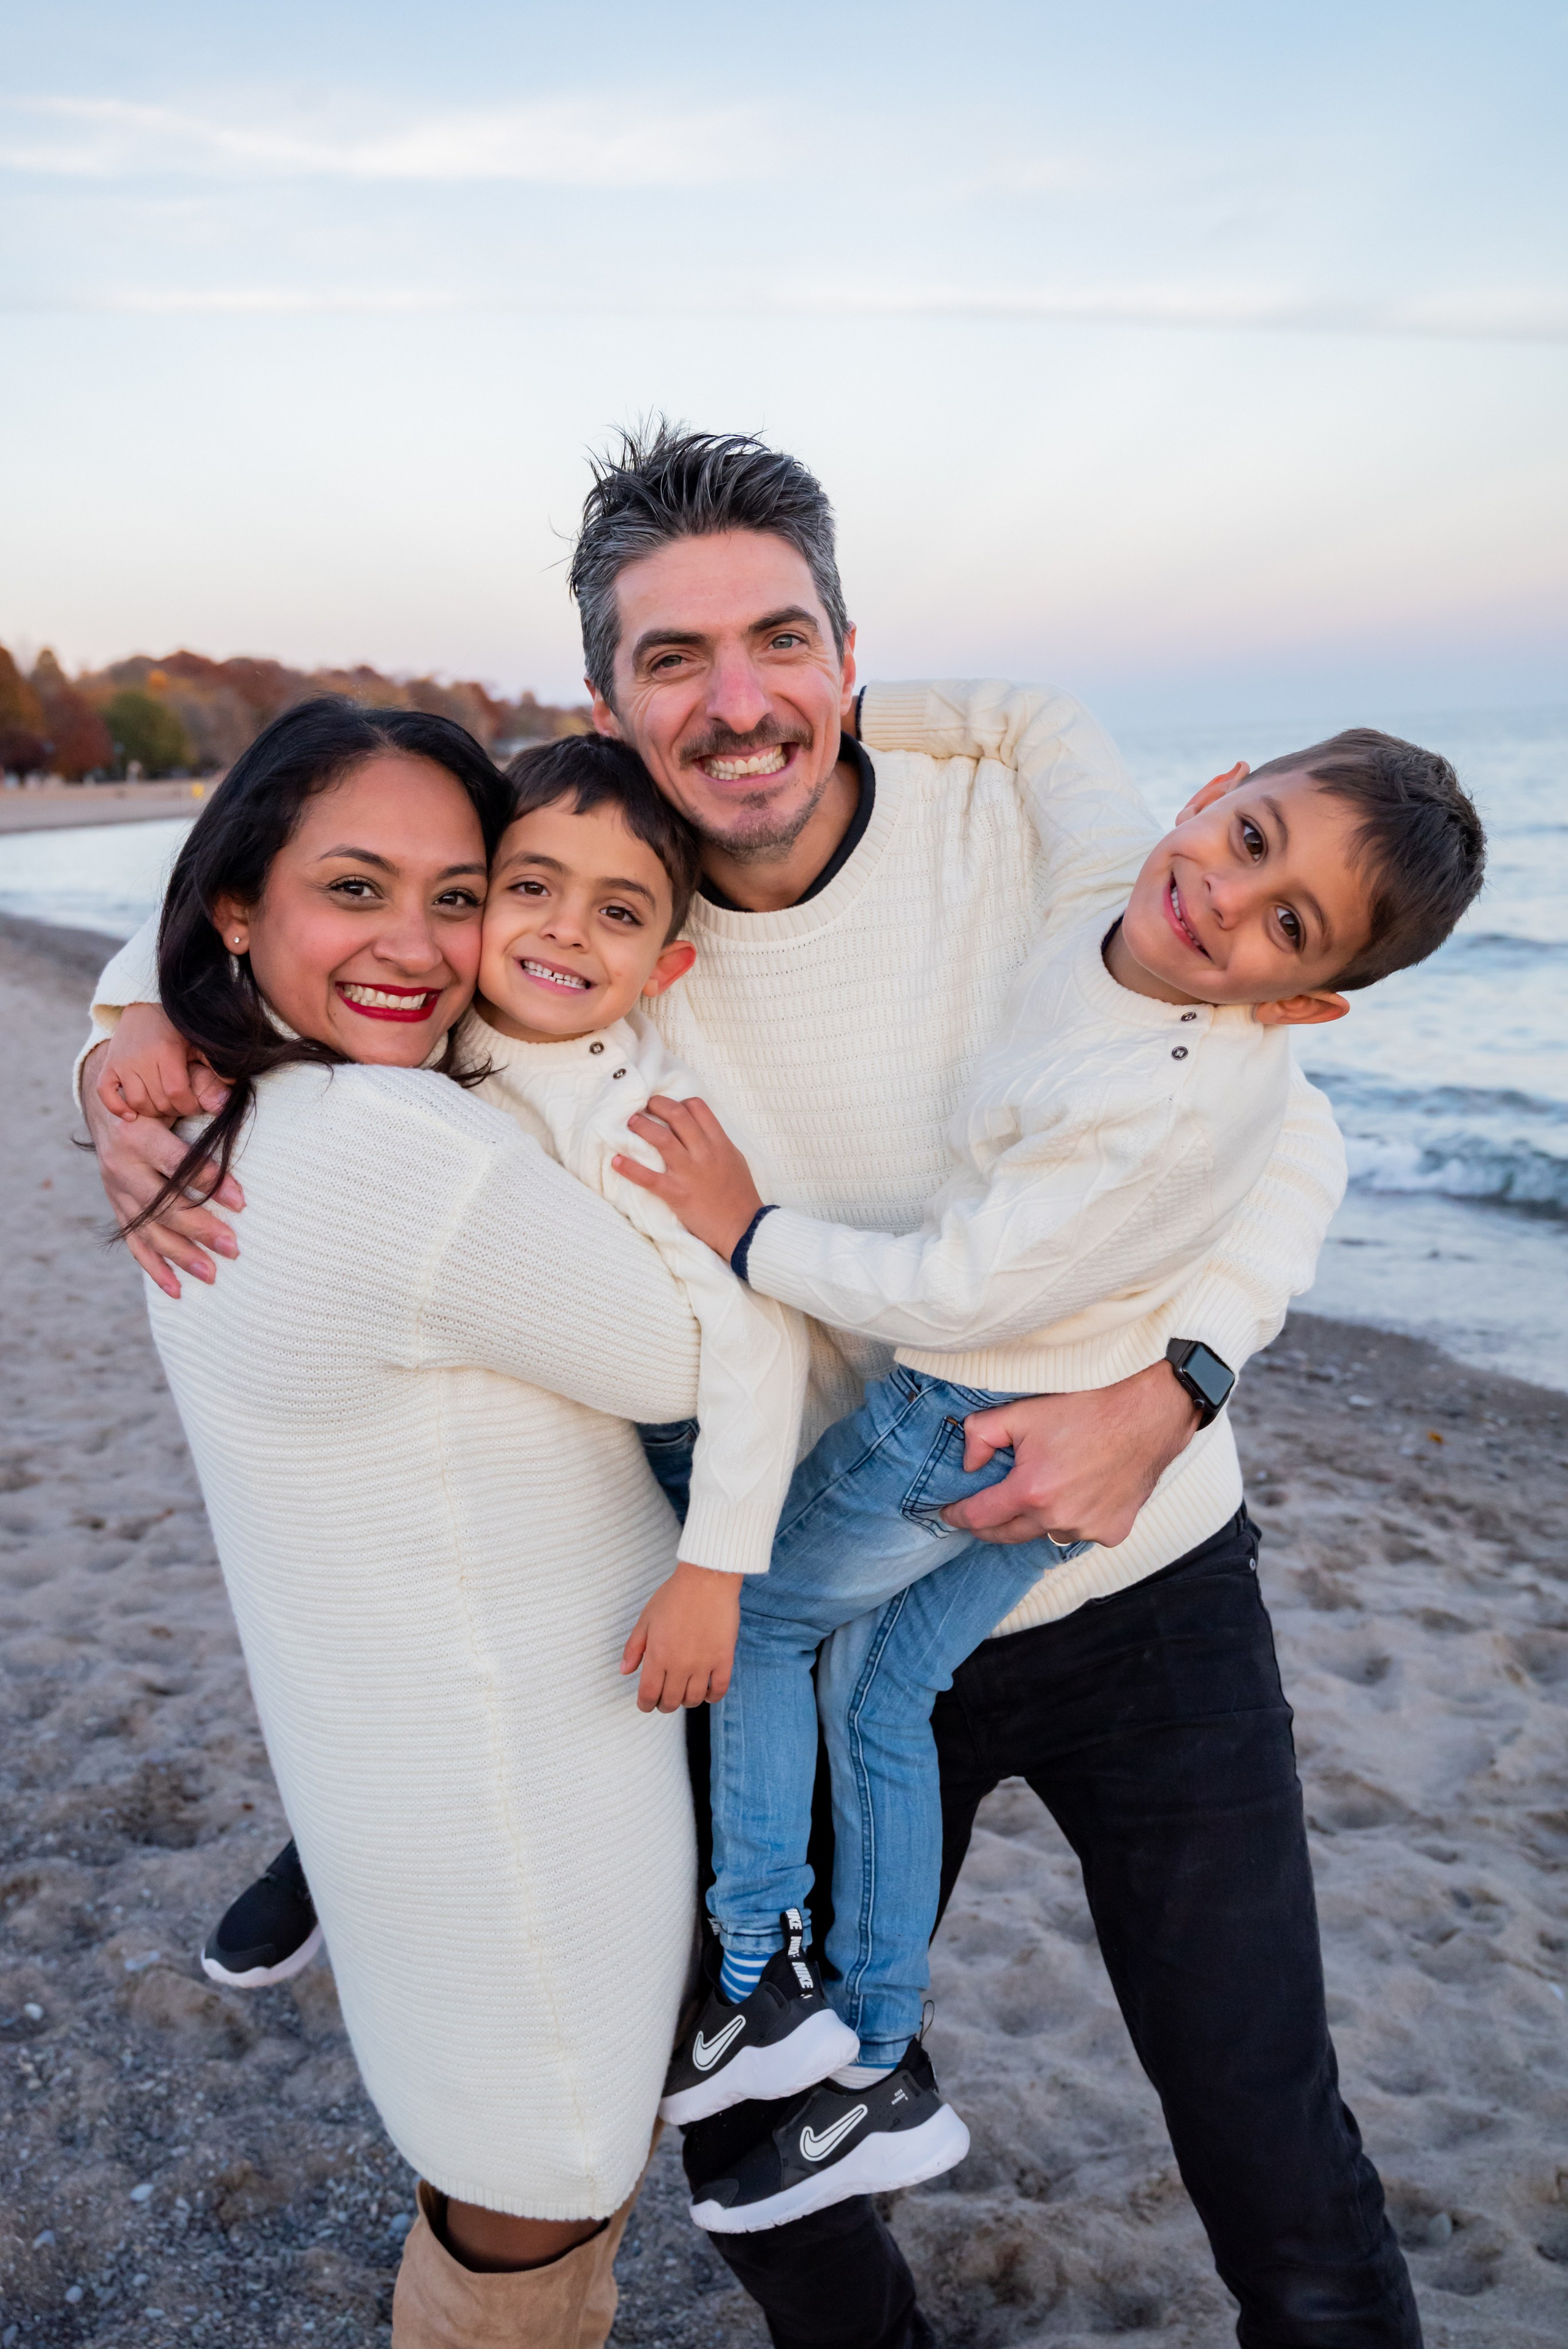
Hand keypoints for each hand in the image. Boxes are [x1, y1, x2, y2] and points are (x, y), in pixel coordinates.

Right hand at [80, 1041, 243, 1298]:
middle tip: (234, 1247)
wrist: (105, 1099)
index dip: (209, 1183)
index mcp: (137, 1133)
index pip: (177, 1164)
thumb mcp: (174, 1086)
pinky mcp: (117, 1205)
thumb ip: (201, 1090)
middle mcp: (121, 1165)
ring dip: (180, 1255)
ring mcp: (115, 1189)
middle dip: (199, 1228)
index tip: (242, 1202)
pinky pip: (133, 1242)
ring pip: (148, 1230)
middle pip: (162, 1205)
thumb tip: (230, 1100)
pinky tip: (176, 1290)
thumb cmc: (153, 1092)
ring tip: (213, 1275)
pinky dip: (154, 1268)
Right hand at [95, 1001, 229, 1121]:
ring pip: (137, 1102)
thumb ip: (215, 1068)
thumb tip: (229, 1094)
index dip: (189, 1106)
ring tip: (164, 1105)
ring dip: (152, 1111)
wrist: (146, 1006)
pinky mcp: (108, 1065)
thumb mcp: (199, 1043)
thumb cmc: (178, 1028)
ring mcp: (121, 1062)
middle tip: (181, 1103)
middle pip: (159, 1101)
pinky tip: (132, 1114)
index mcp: (166, 1051)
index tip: (194, 1105)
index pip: (177, 1093)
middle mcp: (141, 1058)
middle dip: (174, 1109)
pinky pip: (105, 1093)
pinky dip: (117, 1107)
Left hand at [612, 1095, 763, 1259]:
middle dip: (657, 1105)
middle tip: (644, 1105)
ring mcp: (689, 1173)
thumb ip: (717, 1142)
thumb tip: (699, 1129)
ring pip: (662, 1139)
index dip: (680, 1102)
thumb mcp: (735, 1159)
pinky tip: (616, 1161)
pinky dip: (629, 1168)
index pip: (698, 1108)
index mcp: (720, 1143)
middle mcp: (704, 1153)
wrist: (743, 1227)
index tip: (668, 1105)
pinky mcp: (676, 1193)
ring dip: (642, 1126)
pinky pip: (648, 1178)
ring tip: (630, 1122)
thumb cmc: (740, 1194)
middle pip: (677, 1116)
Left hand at [620, 1558, 742, 1713]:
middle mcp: (680, 1664)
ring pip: (694, 1699)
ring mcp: (704, 1663)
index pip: (649, 1694)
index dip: (645, 1704)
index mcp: (658, 1655)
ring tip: (684, 1693)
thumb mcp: (646, 1619)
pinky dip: (712, 1696)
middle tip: (664, 1699)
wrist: (707, 1580)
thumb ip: (634, 1648)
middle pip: (671, 1701)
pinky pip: (719, 1689)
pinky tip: (706, 1692)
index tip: (646, 1704)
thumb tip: (625, 1671)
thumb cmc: (674, 1596)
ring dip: (686, 1701)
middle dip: (664, 1705)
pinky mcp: (724, 1658)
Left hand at [947, 1361, 1200, 1546]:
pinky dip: (1073, 1519)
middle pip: (1008, 1534)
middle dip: (988, 1526)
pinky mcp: (1112, 1532)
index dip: (958, 1516)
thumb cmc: (1086, 1409)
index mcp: (1032, 1491)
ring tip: (1040, 1492)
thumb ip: (981, 1435)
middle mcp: (1058, 1519)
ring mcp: (1088, 1529)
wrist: (1147, 1415)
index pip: (980, 1517)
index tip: (948, 1514)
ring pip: (1046, 1533)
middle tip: (979, 1514)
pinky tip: (1078, 1493)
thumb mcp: (1022, 1412)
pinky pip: (1080, 1532)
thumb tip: (967, 1464)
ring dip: (1036, 1519)